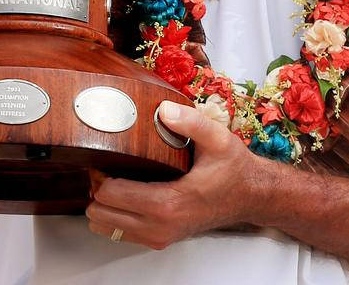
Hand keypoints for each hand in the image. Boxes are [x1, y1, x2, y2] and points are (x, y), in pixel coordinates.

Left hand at [86, 101, 273, 248]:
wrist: (251, 196)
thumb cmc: (233, 169)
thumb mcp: (218, 139)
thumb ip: (191, 122)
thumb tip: (163, 109)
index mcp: (168, 203)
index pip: (110, 195)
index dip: (100, 173)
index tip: (105, 155)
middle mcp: (160, 226)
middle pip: (101, 214)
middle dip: (98, 188)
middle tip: (106, 164)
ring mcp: (159, 236)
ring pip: (107, 228)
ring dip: (104, 204)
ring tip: (115, 178)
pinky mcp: (161, 238)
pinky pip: (121, 233)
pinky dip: (115, 215)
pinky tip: (126, 192)